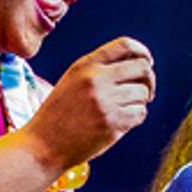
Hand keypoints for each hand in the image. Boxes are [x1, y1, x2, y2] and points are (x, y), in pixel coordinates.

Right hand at [29, 37, 156, 166]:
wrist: (43, 146)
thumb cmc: (59, 115)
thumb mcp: (73, 80)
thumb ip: (101, 69)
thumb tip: (140, 64)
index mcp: (86, 65)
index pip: (126, 45)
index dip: (143, 52)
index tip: (147, 62)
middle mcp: (96, 79)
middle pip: (143, 68)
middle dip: (149, 80)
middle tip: (146, 91)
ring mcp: (105, 102)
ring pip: (143, 93)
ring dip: (140, 102)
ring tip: (123, 110)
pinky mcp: (112, 123)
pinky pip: (140, 114)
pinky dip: (135, 118)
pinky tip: (121, 122)